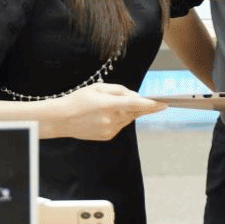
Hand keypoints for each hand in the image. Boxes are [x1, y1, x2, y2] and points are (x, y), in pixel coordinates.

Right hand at [47, 82, 165, 141]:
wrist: (60, 119)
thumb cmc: (78, 100)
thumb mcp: (98, 87)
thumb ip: (119, 90)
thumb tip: (136, 96)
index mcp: (109, 105)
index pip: (136, 105)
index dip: (152, 105)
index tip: (164, 104)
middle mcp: (111, 119)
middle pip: (135, 112)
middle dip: (140, 106)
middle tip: (143, 100)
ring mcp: (109, 129)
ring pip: (128, 119)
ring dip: (129, 112)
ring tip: (113, 105)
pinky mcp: (107, 136)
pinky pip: (120, 125)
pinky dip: (120, 119)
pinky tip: (106, 115)